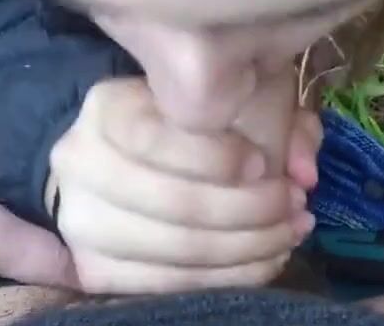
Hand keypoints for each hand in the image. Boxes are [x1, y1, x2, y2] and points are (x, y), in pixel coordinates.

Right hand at [50, 78, 315, 293]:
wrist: (125, 164)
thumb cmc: (189, 123)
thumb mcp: (234, 99)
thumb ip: (278, 121)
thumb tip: (304, 173)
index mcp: (107, 108)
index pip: (154, 137)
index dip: (215, 157)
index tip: (263, 163)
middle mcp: (79, 163)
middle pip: (171, 202)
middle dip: (249, 209)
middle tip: (294, 204)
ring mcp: (81, 222)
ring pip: (176, 250)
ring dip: (248, 247)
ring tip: (290, 231)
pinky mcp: (94, 269)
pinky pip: (169, 285)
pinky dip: (230, 277)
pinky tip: (266, 258)